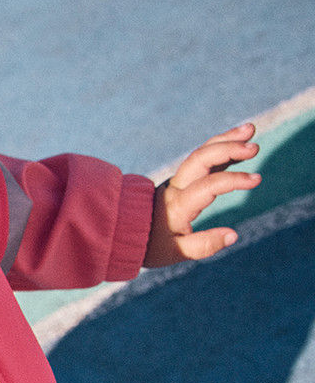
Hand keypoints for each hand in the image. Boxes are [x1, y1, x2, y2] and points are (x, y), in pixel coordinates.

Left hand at [144, 122, 260, 267]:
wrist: (125, 234)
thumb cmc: (151, 246)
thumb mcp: (175, 252)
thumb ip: (203, 245)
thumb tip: (234, 235)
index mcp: (177, 205)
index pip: (207, 185)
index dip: (232, 180)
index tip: (256, 180)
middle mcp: (176, 188)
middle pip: (200, 160)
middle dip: (228, 149)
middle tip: (254, 147)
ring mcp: (177, 181)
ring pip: (200, 154)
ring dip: (225, 140)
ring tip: (250, 129)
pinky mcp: (180, 180)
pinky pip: (201, 159)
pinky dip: (219, 148)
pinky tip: (239, 143)